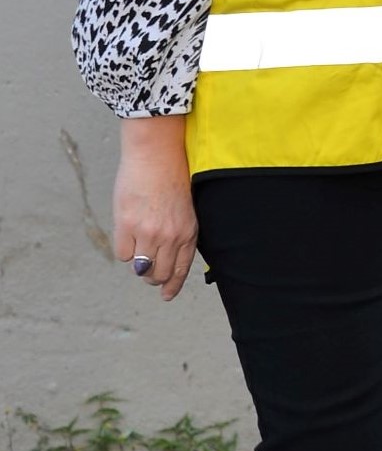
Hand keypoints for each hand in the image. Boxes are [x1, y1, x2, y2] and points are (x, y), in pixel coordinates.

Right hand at [113, 116, 197, 303]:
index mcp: (189, 232)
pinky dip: (124, 249)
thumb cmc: (171, 180)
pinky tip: (127, 234)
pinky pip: (122, 254)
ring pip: (140, 267)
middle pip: (159, 274)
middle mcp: (171, 236)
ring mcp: (149, 232)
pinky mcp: (128, 225)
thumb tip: (167, 257)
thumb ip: (179, 233)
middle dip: (152, 277)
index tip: (166, 295)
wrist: (156, 155)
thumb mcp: (185, 210)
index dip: (172, 286)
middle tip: (147, 272)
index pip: (181, 269)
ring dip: (138, 265)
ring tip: (138, 251)